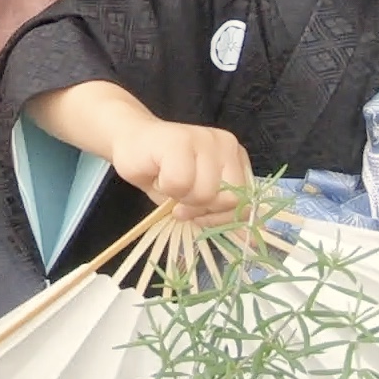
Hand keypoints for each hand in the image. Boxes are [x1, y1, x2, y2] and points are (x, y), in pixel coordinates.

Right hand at [107, 115, 256, 222]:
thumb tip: (249, 240)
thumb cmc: (163, 172)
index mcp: (236, 158)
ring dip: (179, 198)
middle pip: (228, 200)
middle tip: (179, 198)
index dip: (219, 216)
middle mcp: (226, 145)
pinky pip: (179, 183)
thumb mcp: (197, 199)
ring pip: (204, 193)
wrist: (129, 142)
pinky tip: (158, 172)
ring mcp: (205, 139)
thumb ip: (222, 214)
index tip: (197, 212)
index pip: (245, 202)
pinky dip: (164, 187)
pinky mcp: (180, 140)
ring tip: (167, 181)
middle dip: (200, 208)